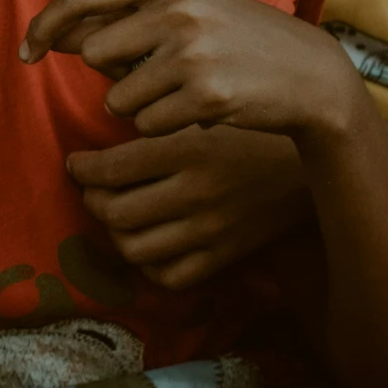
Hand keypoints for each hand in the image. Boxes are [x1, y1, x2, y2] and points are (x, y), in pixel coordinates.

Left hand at [23, 0, 368, 144]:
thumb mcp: (190, 5)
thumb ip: (127, 12)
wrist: (312, 76)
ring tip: (183, 91)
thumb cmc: (239, 40)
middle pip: (94, 52)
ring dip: (139, 104)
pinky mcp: (206, 93)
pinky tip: (199, 110)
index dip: (45, 23)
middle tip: (150, 75)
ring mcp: (193, 50)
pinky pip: (146, 123)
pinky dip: (163, 125)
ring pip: (117, 95)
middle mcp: (178, 7)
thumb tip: (56, 37)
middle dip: (110, 73)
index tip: (28, 49)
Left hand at [67, 126, 309, 288]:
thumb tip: (103, 111)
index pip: (110, 169)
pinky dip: (149, 265)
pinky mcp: (225, 255)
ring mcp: (211, 230)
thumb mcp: (204, 112)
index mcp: (188, 150)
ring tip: (115, 213)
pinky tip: (148, 241)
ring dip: (114, 233)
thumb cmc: (250, 129)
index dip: (82, 169)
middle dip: (92, 200)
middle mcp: (196, 194)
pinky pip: (170, 276)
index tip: (77, 162)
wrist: (310, 165)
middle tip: (92, 187)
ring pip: (135, 248)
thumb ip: (156, 115)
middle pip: (114, 212)